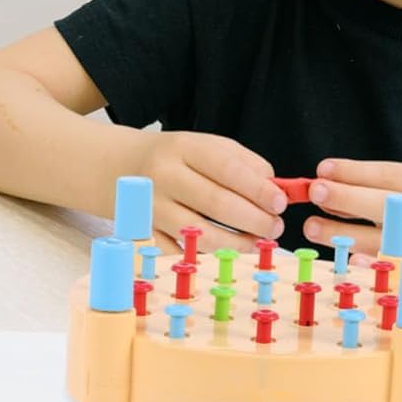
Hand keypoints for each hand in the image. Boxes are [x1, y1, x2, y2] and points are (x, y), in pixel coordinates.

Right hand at [132, 131, 286, 252]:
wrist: (120, 167)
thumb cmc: (176, 158)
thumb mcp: (208, 146)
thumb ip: (245, 164)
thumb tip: (275, 190)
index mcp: (183, 148)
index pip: (227, 168)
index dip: (258, 189)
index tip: (280, 203)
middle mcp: (163, 176)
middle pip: (217, 204)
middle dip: (255, 220)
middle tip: (275, 226)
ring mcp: (152, 208)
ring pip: (202, 235)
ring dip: (237, 243)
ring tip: (257, 241)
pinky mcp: (145, 234)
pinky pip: (182, 253)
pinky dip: (209, 255)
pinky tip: (227, 251)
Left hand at [304, 158, 401, 291]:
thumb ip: (370, 189)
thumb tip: (325, 184)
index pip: (392, 176)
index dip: (355, 172)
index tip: (323, 169)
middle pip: (391, 206)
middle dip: (348, 197)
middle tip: (316, 191)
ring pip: (386, 242)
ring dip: (344, 234)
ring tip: (312, 226)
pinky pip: (392, 274)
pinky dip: (367, 265)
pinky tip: (345, 259)